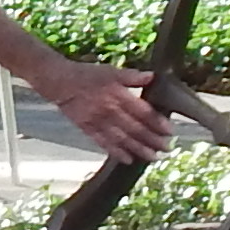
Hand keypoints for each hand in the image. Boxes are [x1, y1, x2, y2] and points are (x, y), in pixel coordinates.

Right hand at [40, 60, 172, 165]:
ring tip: (153, 157)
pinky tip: (128, 159)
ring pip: (122, 139)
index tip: (169, 131)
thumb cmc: (87, 75)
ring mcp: (98, 122)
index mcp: (117, 95)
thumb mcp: (111, 70)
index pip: (143, 112)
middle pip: (135, 129)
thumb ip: (132, 76)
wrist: (60, 83)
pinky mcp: (88, 129)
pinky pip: (104, 143)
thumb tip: (151, 77)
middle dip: (152, 140)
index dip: (157, 122)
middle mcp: (109, 111)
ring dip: (139, 149)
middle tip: (167, 148)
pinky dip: (117, 152)